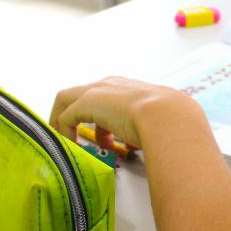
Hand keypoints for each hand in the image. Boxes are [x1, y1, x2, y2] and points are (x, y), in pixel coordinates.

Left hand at [49, 76, 197, 149]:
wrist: (167, 116)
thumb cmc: (167, 121)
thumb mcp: (153, 123)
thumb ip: (140, 131)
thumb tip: (135, 146)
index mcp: (128, 87)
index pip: (103, 96)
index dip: (97, 116)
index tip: (99, 136)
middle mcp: (110, 84)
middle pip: (77, 93)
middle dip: (69, 113)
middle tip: (68, 133)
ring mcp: (97, 91)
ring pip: (66, 99)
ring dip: (64, 122)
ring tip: (67, 142)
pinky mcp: (87, 102)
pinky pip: (65, 117)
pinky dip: (65, 132)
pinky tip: (73, 146)